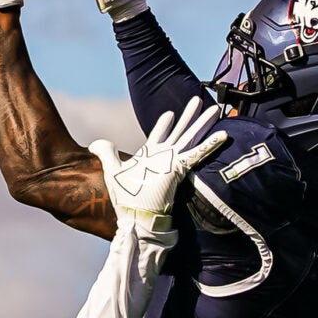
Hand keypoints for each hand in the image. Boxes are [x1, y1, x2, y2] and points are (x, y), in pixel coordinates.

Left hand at [91, 98, 226, 234]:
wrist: (136, 217)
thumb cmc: (125, 198)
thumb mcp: (111, 169)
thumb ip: (105, 153)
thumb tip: (93, 144)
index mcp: (150, 156)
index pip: (160, 134)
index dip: (165, 123)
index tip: (170, 113)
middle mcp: (164, 157)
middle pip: (181, 131)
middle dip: (190, 116)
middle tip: (198, 100)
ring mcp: (174, 161)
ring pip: (192, 137)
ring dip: (203, 123)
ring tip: (215, 109)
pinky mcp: (180, 168)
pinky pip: (198, 154)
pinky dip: (210, 144)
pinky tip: (223, 134)